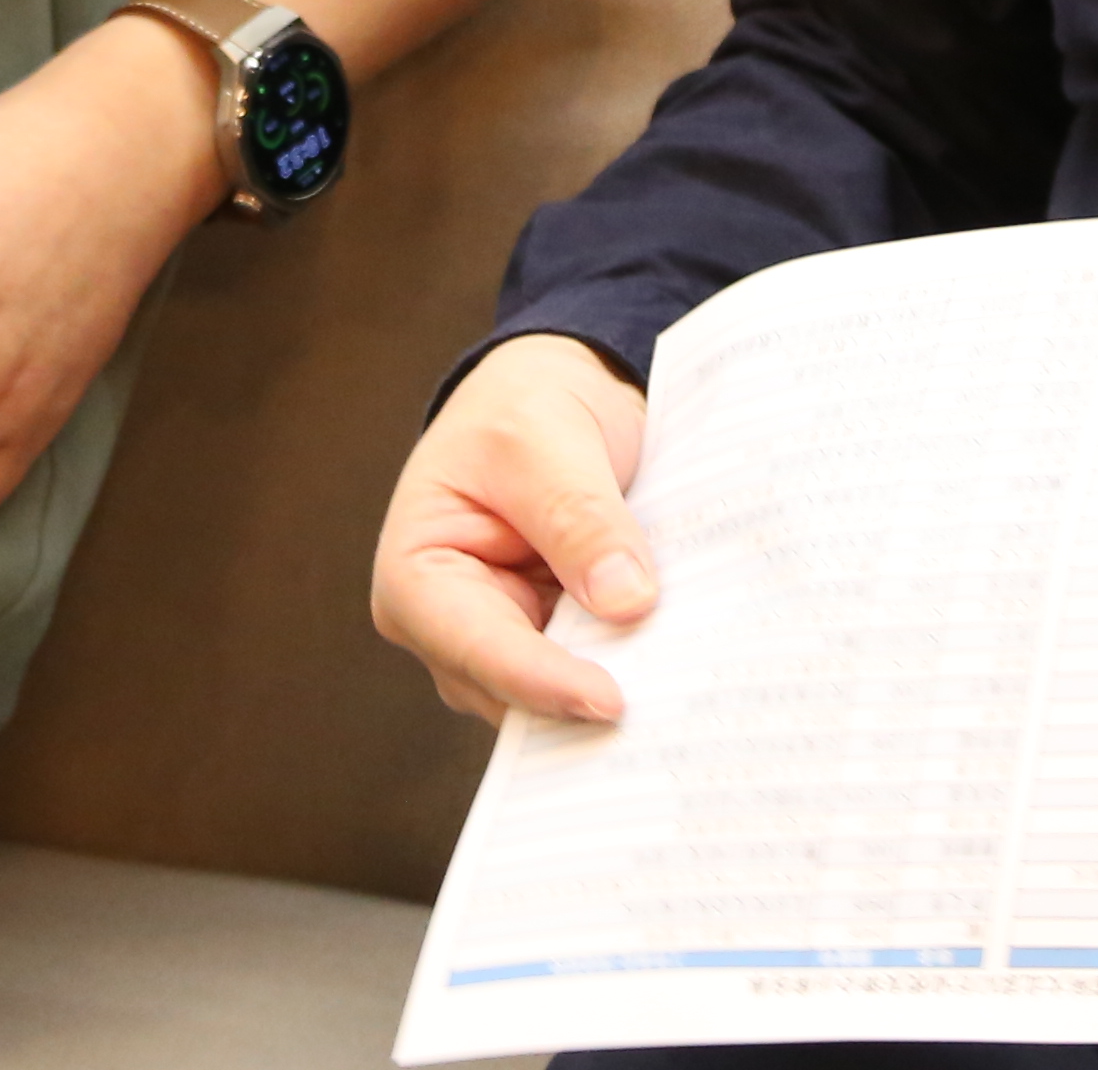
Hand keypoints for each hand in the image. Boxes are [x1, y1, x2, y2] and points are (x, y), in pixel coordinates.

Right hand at [371, 332, 655, 724]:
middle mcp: (448, 629)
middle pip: (515, 690)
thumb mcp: (543, 442)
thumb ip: (579, 519)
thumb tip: (625, 602)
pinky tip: (679, 658)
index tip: (610, 702)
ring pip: (557, 697)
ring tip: (682, 679)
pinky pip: (592, 672)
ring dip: (616, 682)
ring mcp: (503, 643)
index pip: (477, 648)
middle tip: (666, 703)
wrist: (547, 394)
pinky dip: (631, 664)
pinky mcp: (552, 646)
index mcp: (415, 576)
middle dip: (584, 694)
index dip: (542, 681)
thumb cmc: (520, 409)